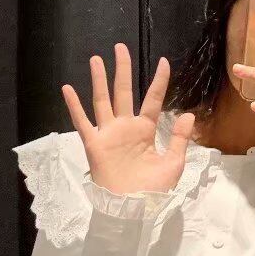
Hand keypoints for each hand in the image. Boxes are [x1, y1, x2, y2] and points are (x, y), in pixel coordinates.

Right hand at [61, 43, 195, 194]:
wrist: (133, 208)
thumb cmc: (153, 189)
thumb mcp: (173, 163)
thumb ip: (179, 138)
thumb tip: (187, 114)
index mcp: (145, 131)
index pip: (152, 100)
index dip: (159, 81)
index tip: (164, 61)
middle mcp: (125, 127)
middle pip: (124, 92)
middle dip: (123, 70)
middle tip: (121, 47)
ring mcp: (108, 133)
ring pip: (103, 100)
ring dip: (99, 80)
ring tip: (96, 58)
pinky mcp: (94, 144)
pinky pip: (82, 122)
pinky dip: (74, 106)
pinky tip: (67, 88)